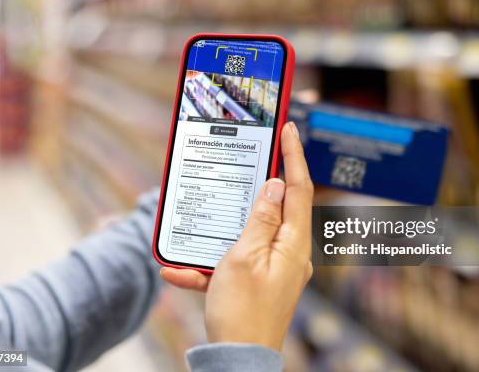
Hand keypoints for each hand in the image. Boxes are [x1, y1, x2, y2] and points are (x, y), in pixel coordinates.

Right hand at [160, 121, 313, 349]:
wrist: (238, 361)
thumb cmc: (242, 311)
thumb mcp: (245, 257)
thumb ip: (261, 219)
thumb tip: (276, 187)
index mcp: (293, 244)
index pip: (298, 189)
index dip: (294, 156)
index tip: (290, 129)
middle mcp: (291, 254)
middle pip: (278, 208)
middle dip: (259, 187)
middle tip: (249, 160)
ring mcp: (276, 268)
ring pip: (250, 235)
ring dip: (223, 231)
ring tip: (201, 231)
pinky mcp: (260, 282)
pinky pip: (235, 262)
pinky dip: (211, 263)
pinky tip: (180, 272)